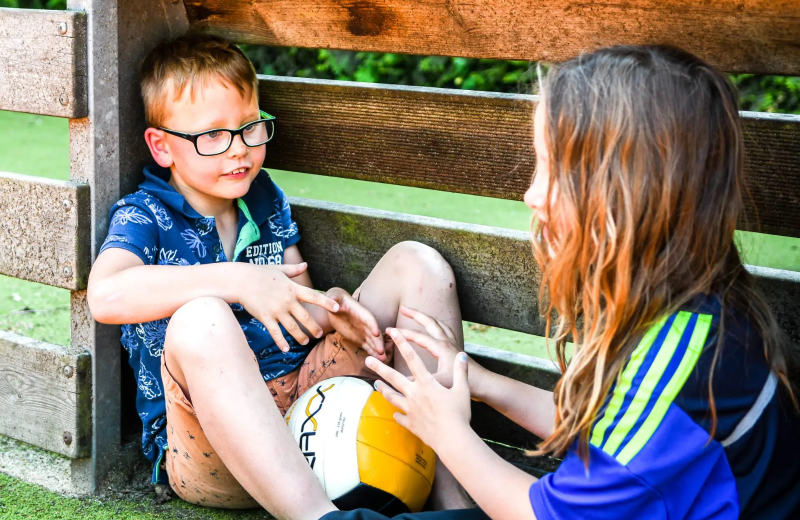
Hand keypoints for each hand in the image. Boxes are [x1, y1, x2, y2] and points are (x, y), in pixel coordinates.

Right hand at [239, 263, 339, 351]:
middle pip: (306, 317)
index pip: (314, 296)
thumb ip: (294, 270)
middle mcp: (287, 300)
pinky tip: (286, 349)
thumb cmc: (260, 273)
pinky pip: (276, 333)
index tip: (337, 308)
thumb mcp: (279, 269)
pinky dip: (281, 342)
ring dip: (300, 337)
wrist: (241, 280)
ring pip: (293, 328)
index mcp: (293, 288)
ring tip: (305, 342)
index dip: (326, 302)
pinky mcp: (266, 317)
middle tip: (320, 334)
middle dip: (314, 328)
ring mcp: (277, 310)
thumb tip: (305, 264)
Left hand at [326, 288, 387, 361]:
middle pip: (374, 333)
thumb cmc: (335, 299)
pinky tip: (376, 361)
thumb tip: (334, 306)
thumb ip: (333, 299)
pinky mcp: (359, 338)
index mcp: (360, 312)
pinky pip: (367, 346)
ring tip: (382, 360)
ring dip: (378, 350)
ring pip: (373, 341)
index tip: (376, 333)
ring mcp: (363, 331)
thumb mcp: (333, 296)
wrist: (336, 306)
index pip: (369, 318)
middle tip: (382, 352)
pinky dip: (372, 353)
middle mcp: (365, 323)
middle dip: (378, 342)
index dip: (373, 325)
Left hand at [365, 327, 471, 451]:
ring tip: (375, 384)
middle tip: (368, 360)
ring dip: (383, 390)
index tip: (393, 332)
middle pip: (393, 378)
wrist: (452, 440)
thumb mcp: (463, 389)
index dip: (402, 343)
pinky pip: (401, 418)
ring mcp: (410, 410)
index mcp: (426, 383)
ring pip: (392, 397)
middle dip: (379, 368)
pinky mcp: (411, 424)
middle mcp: (414, 394)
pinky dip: (397, 415)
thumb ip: (461, 371)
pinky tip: (395, 414)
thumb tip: (462, 355)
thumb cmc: (459, 414)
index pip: (412, 358)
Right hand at [394, 306, 462, 387]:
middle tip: (403, 307)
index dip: (402, 333)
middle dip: (415, 314)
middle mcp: (447, 342)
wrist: (483, 383)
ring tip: (416, 313)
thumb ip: (421, 381)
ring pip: (438, 323)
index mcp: (441, 348)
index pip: (418, 336)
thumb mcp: (439, 384)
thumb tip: (402, 382)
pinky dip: (436, 324)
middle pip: (429, 322)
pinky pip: (444, 329)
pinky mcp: (456, 347)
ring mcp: (452, 343)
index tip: (389, 330)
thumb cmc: (463, 384)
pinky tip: (434, 328)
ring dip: (426, 317)